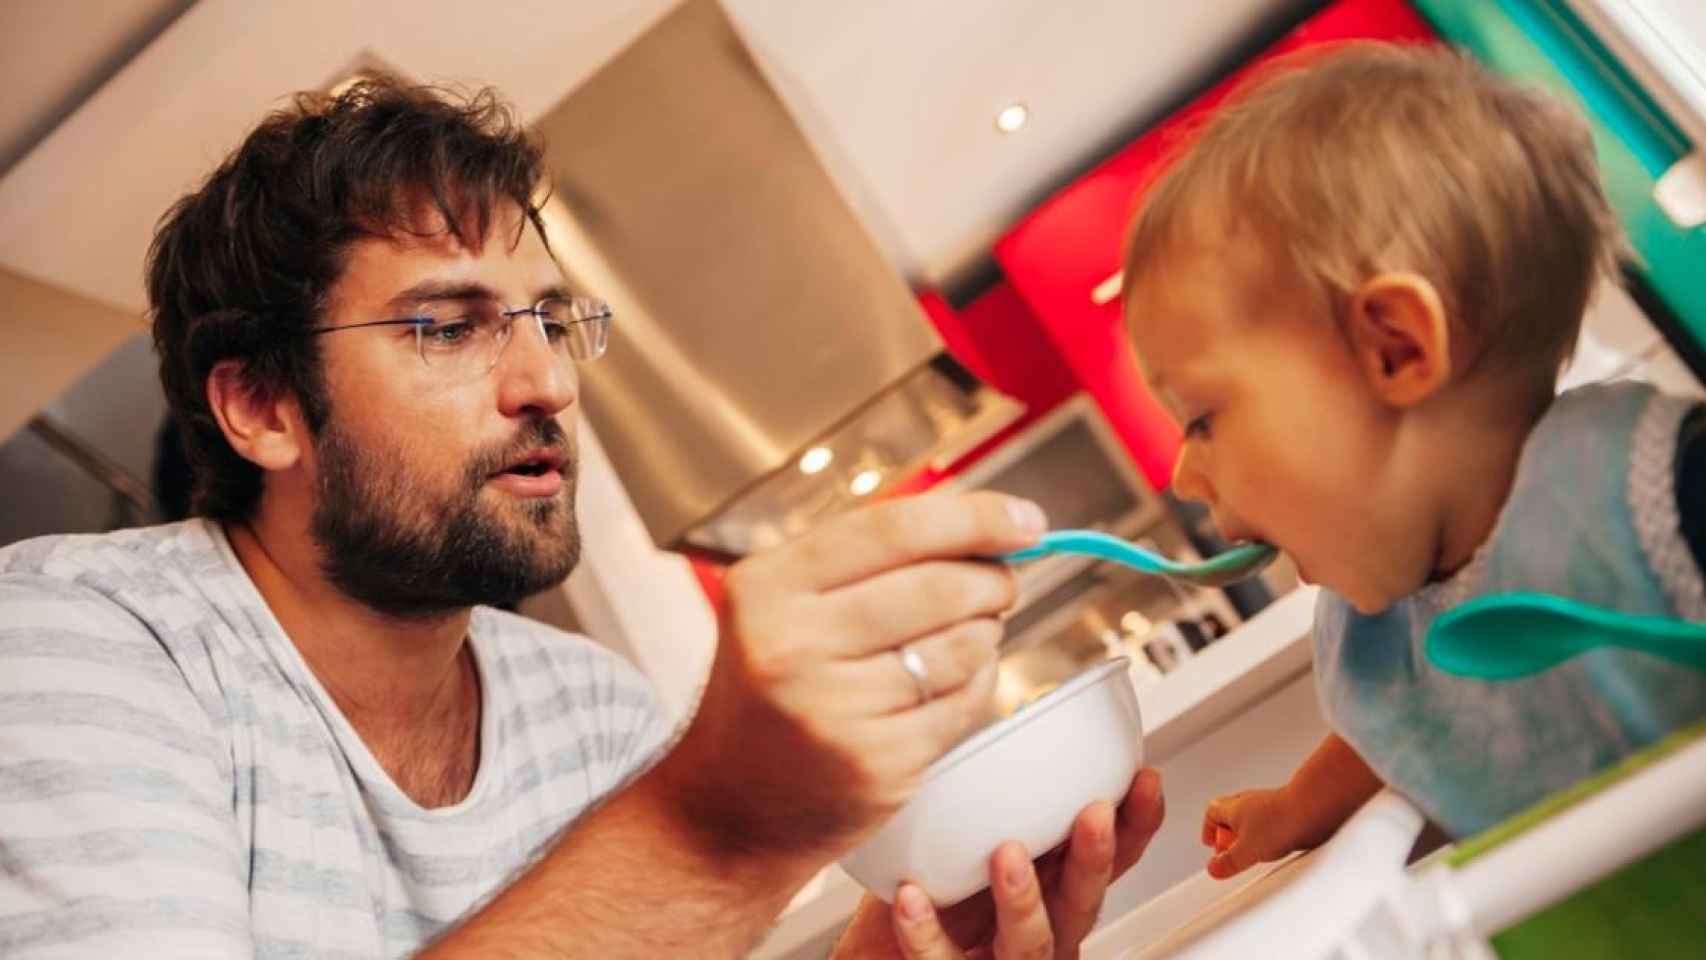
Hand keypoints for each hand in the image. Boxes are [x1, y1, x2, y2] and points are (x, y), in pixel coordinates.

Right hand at [658, 492, 1046, 865]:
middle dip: (992, 578)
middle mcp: (791, 646)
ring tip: (967, 634)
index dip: (973, 518)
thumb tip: (989, 525)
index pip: (892, 530)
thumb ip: (869, 558)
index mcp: (766, 587)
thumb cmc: (773, 688)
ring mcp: (834, 711)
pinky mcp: (878, 764)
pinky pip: (965, 703)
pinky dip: (977, 683)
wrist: (728, 807)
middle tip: (1002, 581)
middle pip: (938, 586)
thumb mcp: (784, 605)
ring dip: (986, 632)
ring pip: (962, 645)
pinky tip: (951, 682)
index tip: (1026, 518)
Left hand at [834, 769, 1164, 958]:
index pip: (1110, 862)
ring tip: (1007, 853)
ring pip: (1028, 941)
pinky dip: (926, 932)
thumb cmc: (932, 892)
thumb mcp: (977, 840)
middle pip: (1081, 901)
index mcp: (1052, 892)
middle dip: (1094, 858)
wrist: (877, 955)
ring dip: (1022, 898)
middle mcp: (1039, 931)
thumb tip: (1008, 716)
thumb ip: (999, 799)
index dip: (1134, 826)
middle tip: (1095, 814)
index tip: (1145, 779)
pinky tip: (912, 898)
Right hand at [1200, 786, 1310, 878]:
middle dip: (1228, 834)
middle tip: (1232, 851)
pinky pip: (1271, 823)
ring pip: (1251, 818)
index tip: (1210, 844)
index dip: (1208, 829)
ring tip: (1255, 852)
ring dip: (1249, 834)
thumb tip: (1214, 869)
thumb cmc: (1280, 823)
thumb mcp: (1247, 850)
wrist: (1313, 809)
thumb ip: (1229, 862)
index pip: (1212, 812)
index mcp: (1234, 808)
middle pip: (1230, 814)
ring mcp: (1269, 805)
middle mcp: (1250, 802)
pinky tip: (1277, 847)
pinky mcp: (1287, 811)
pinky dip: (1268, 835)